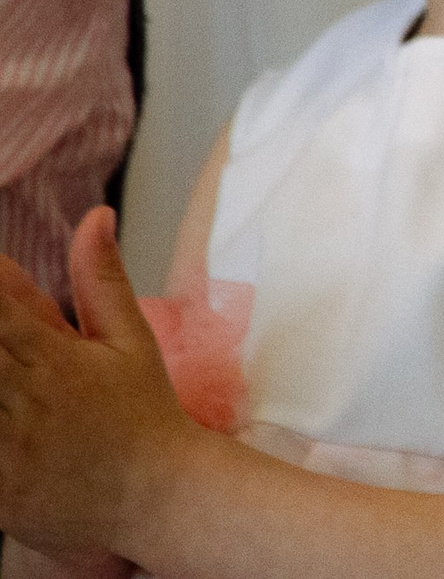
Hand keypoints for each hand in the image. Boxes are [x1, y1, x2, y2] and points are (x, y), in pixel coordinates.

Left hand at [0, 212, 199, 557]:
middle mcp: (25, 400)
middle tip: (2, 348)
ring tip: (3, 379)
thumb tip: (95, 215)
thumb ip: (101, 278)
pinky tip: (2, 418)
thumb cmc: (143, 412)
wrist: (160, 496)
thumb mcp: (130, 340)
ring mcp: (7, 450)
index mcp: (54, 358)